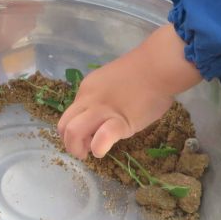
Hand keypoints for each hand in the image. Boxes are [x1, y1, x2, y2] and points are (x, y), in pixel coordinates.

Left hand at [57, 25, 201, 159]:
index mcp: (87, 89)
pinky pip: (101, 138)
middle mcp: (88, 99)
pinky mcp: (119, 121)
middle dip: (70, 143)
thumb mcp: (110, 82)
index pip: (69, 114)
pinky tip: (103, 151)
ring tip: (91, 153)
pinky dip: (98, 148)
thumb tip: (102, 116)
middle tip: (86, 149)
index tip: (89, 135)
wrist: (157, 66)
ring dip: (77, 149)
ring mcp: (102, 110)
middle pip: (63, 125)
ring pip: (73, 131)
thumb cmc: (141, 73)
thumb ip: (102, 98)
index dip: (75, 129)